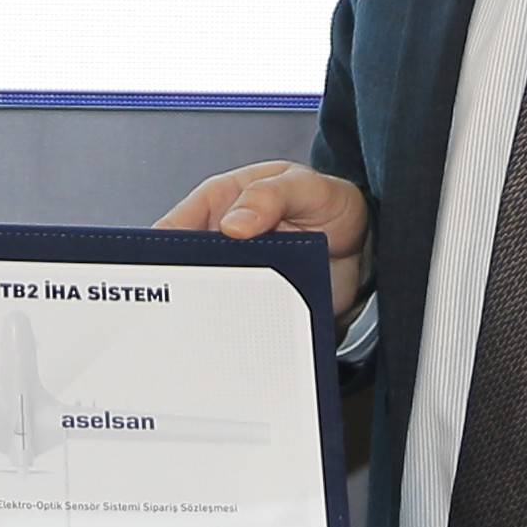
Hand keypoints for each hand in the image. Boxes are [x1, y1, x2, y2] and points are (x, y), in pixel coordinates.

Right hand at [164, 161, 369, 324]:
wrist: (364, 246)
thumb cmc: (330, 203)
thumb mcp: (307, 187)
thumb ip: (272, 196)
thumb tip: (232, 222)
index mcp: (221, 202)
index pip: (175, 227)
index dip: (161, 250)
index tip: (162, 271)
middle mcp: (221, 240)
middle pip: (183, 269)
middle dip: (182, 288)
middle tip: (193, 304)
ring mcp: (237, 274)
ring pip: (205, 298)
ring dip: (209, 312)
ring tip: (217, 325)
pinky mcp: (255, 303)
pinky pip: (233, 319)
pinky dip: (233, 330)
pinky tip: (237, 338)